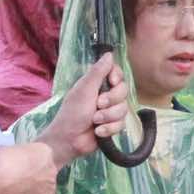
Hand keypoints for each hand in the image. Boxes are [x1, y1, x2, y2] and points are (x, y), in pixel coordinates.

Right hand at [0, 141, 61, 193]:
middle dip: (34, 178)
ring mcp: (50, 188)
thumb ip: (12, 154)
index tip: (20, 167)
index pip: (40, 156)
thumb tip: (10, 159)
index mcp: (44, 153)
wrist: (2, 184)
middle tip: (19, 182)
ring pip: (45, 191)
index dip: (29, 163)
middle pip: (44, 173)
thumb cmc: (2, 163)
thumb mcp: (4, 150)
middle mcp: (51, 170)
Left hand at [38, 53, 127, 167]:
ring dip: (108, 117)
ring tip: (95, 121)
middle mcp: (105, 95)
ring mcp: (109, 111)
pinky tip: (98, 132)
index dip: (117, 78)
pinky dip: (109, 128)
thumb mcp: (84, 89)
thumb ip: (98, 72)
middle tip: (98, 105)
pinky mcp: (112, 125)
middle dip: (111, 101)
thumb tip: (109, 53)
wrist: (69, 140)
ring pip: (124, 109)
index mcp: (97, 84)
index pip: (117, 73)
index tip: (112, 82)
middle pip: (123, 91)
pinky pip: (121, 124)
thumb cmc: (72, 113)